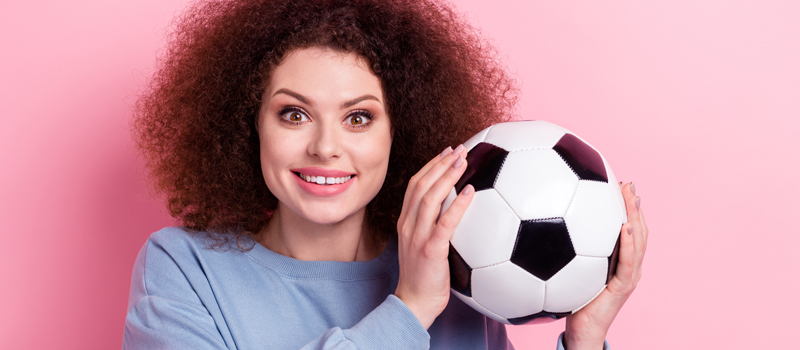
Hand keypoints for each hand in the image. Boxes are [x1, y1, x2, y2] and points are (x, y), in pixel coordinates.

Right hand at [394, 145, 474, 328]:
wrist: (414, 304)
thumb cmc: (425, 278)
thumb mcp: (424, 247)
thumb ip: (435, 228)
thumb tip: (458, 212)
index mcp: (406, 223)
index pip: (415, 186)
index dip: (430, 166)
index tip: (447, 151)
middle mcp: (408, 225)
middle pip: (421, 185)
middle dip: (440, 163)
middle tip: (459, 148)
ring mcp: (417, 237)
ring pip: (429, 198)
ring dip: (447, 176)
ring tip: (463, 160)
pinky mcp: (430, 250)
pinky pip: (444, 223)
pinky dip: (457, 205)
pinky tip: (470, 191)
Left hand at [563, 182, 647, 349]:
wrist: (582, 330)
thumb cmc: (574, 301)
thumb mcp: (572, 271)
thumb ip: (568, 251)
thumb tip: (547, 228)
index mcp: (620, 261)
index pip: (630, 230)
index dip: (628, 208)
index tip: (621, 185)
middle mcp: (630, 266)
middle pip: (639, 231)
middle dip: (635, 206)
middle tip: (628, 184)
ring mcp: (630, 276)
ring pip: (639, 242)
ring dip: (636, 218)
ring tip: (632, 197)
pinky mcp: (623, 286)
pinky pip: (628, 262)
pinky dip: (628, 244)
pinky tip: (624, 227)